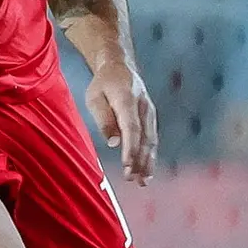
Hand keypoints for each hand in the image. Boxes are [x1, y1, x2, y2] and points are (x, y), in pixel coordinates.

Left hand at [86, 61, 157, 184]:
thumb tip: (113, 143)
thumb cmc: (104, 83)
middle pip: (145, 137)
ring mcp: (150, 112)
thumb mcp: (94, 97)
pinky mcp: (151, 117)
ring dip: (148, 162)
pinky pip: (152, 138)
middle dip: (141, 161)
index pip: (132, 128)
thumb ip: (104, 119)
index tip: (128, 167)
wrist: (120, 66)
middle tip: (134, 180)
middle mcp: (144, 107)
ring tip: (143, 181)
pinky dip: (150, 155)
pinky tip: (147, 169)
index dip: (131, 149)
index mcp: (128, 100)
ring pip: (152, 140)